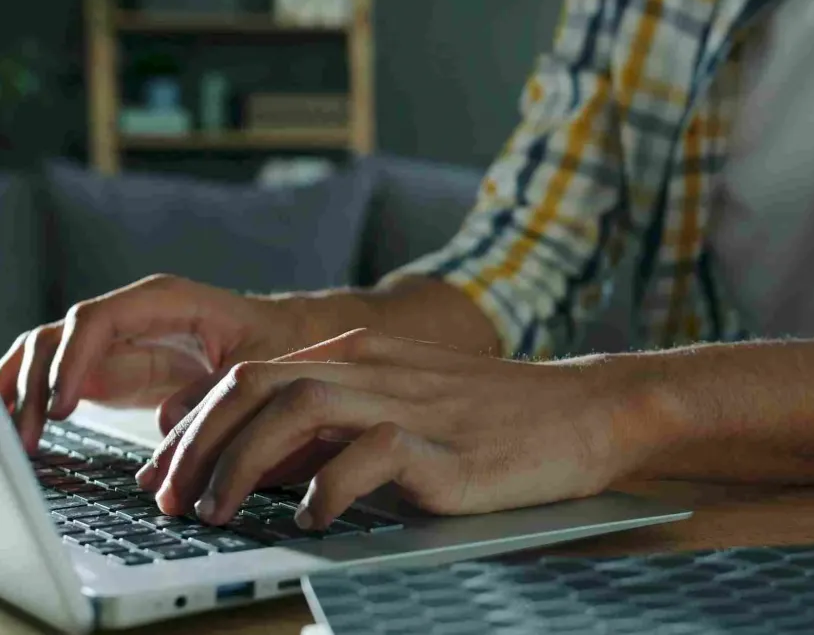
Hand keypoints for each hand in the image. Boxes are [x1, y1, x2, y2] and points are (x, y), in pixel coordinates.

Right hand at [0, 274, 373, 451]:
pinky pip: (58, 376)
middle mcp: (131, 313)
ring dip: (21, 391)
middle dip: (32, 382)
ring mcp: (117, 340)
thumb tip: (166, 424)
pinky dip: (32, 398)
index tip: (60, 407)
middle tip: (27, 438)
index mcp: (164, 300)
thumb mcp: (258, 364)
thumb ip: (215, 389)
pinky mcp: (113, 368)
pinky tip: (21, 431)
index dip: (71, 361)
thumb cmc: (277, 341)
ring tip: (17, 443)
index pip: (96, 320)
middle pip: (58, 336)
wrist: (290, 337)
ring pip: (46, 353)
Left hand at [138, 329, 640, 528]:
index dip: (195, 427)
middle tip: (172, 499)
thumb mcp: (403, 408)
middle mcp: (376, 368)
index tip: (168, 475)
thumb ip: (336, 428)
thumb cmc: (496, 417)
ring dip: (242, 462)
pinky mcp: (445, 446)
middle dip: (198, 443)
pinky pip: (368, 454)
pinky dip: (327, 487)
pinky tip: (313, 519)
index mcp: (361, 354)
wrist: (585, 409)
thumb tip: (264, 467)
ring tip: (219, 513)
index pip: (251, 377)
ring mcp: (410, 402)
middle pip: (256, 386)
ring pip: (296, 407)